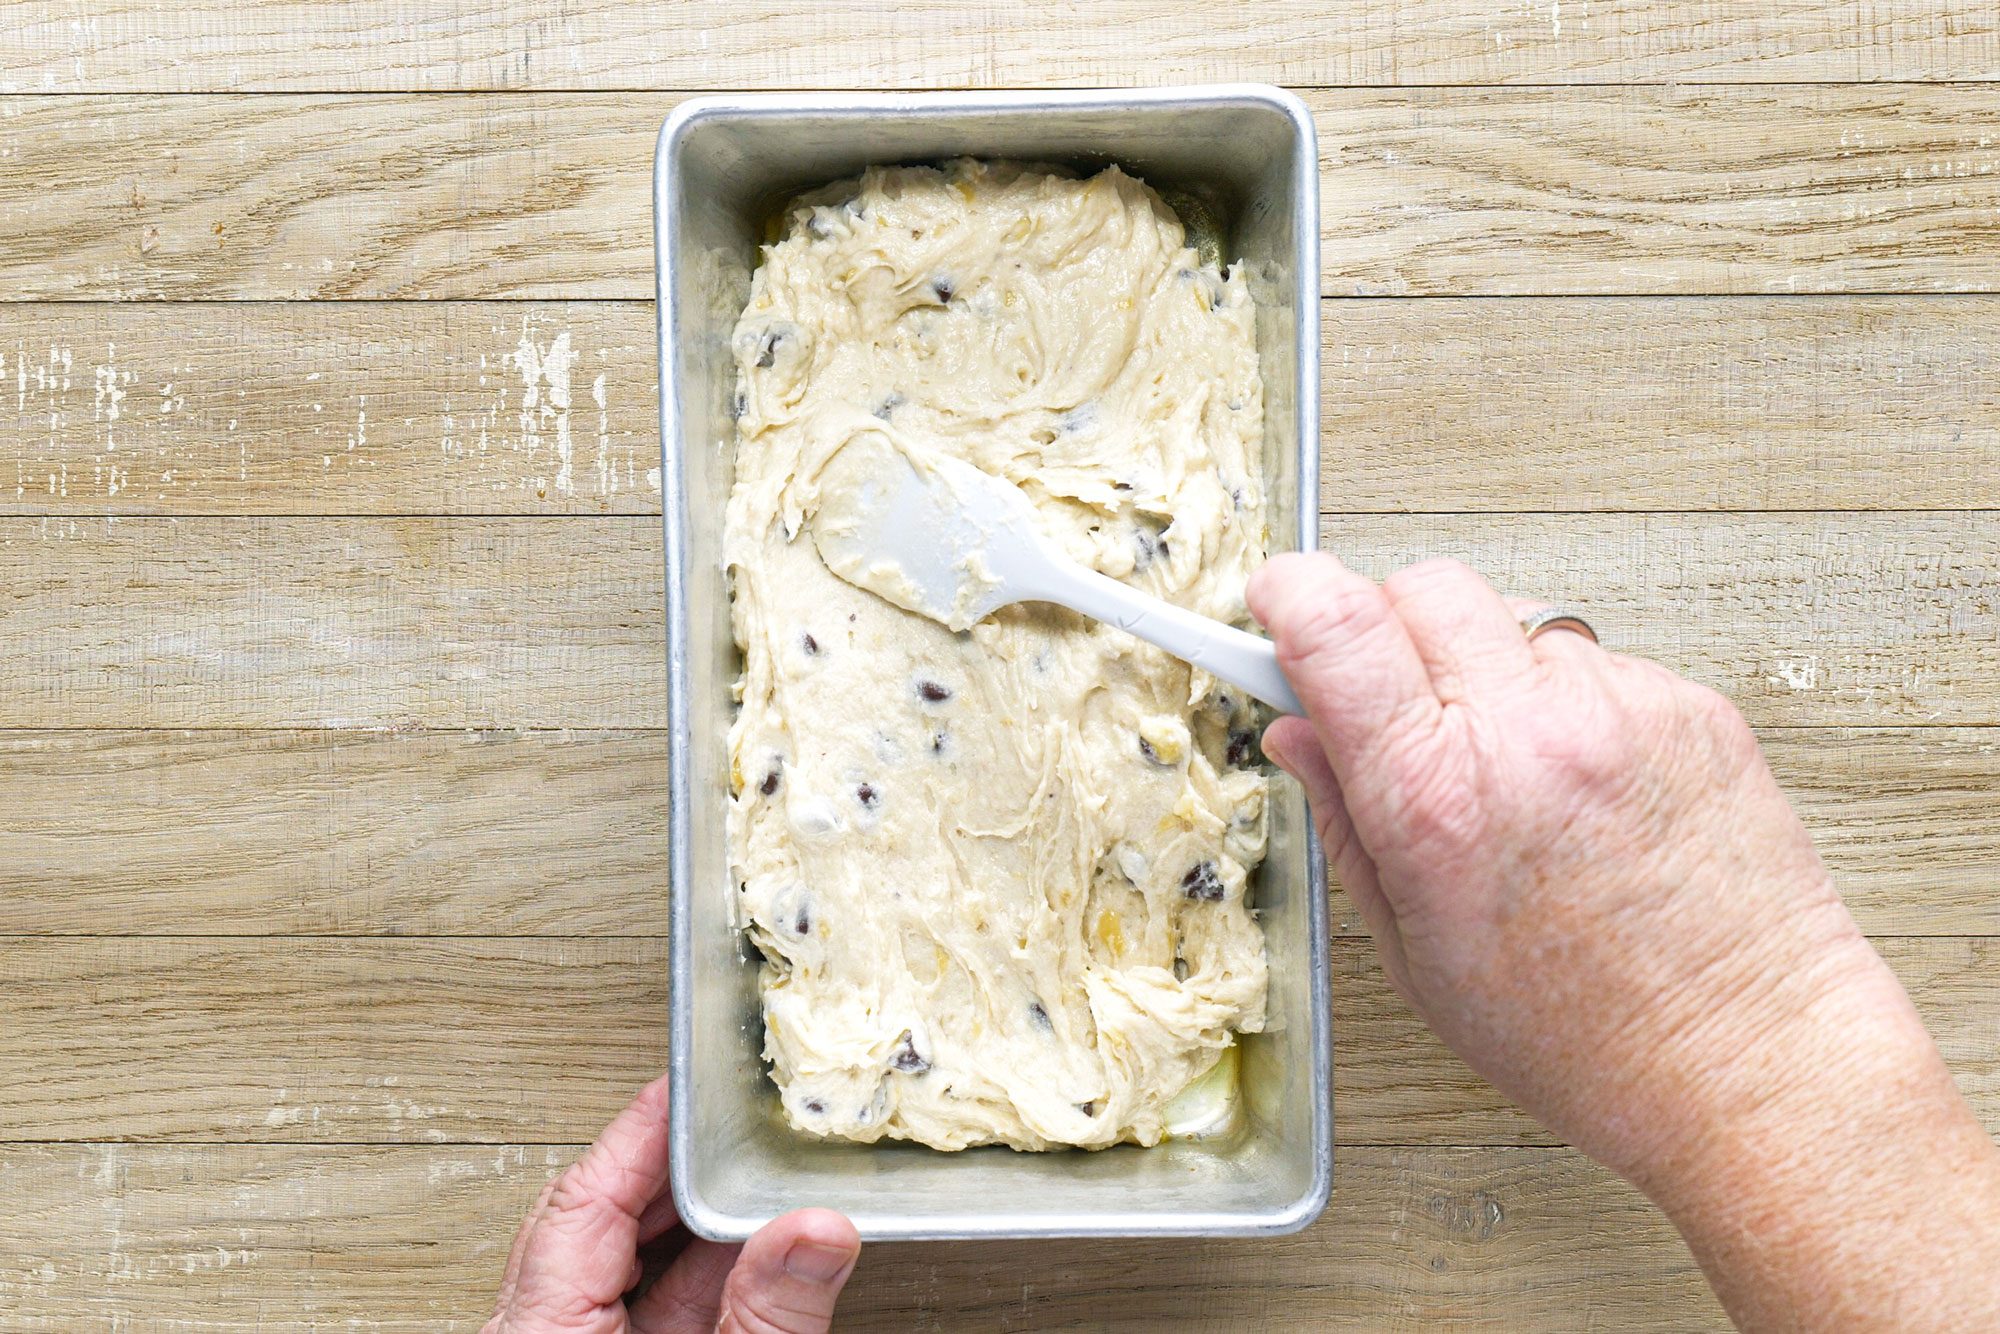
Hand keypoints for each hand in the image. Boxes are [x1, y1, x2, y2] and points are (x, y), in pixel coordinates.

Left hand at [487, 1075, 859, 1332]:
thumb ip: (770, 1315)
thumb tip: (817, 1230)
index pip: (580, 1199)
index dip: (641, 1130)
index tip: (687, 1078)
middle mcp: (539, 1333)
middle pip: (596, 1217)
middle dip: (678, 1168)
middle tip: (737, 1118)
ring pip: (621, 1258)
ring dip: (695, 1222)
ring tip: (756, 1182)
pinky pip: (639, 1300)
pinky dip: (697, 1272)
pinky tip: (750, 1252)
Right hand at [1249, 552, 1999, 1327]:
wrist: (1750, 1061)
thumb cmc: (1585, 1037)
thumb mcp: (1414, 949)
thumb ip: (1345, 819)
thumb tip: (1297, 732)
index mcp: (1437, 796)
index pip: (1335, 622)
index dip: (1288, 592)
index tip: (1275, 600)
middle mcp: (1528, 731)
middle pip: (1421, 585)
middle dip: (1384, 622)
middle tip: (1388, 697)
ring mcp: (1620, 709)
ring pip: (1513, 622)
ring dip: (1484, 671)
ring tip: (1505, 770)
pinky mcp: (1692, 707)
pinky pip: (1595, 665)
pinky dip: (1567, 706)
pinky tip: (1580, 792)